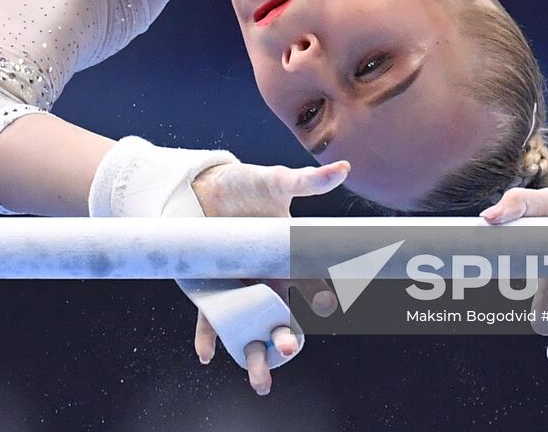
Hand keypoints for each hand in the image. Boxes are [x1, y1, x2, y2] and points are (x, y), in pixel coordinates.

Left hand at [189, 159, 349, 394]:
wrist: (204, 185)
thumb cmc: (246, 185)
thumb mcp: (275, 181)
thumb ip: (306, 181)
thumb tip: (342, 168)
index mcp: (285, 258)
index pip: (308, 284)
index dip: (317, 296)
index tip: (323, 303)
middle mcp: (263, 279)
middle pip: (279, 317)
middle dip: (285, 336)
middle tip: (287, 347)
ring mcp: (237, 286)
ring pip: (249, 327)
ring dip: (254, 352)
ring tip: (259, 379)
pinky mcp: (208, 288)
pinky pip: (210, 319)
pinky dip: (208, 337)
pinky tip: (207, 354)